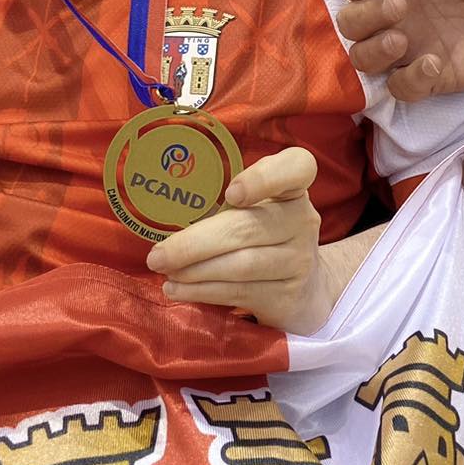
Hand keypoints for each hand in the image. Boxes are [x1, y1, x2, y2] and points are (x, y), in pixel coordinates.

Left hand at [145, 146, 328, 332]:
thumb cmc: (265, 235)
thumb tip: (163, 208)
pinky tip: (178, 289)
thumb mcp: (257, 208)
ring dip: (195, 270)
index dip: (264, 178)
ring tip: (165, 271)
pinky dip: (203, 291)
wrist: (305, 287)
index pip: (296, 168)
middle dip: (194, 244)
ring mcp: (299, 261)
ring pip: (241, 265)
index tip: (231, 193)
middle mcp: (302, 221)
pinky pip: (239, 292)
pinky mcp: (288, 296)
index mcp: (293, 187)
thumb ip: (224, 201)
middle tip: (158, 255)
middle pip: (246, 229)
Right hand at [338, 0, 463, 101]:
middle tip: (401, 6)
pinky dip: (408, 80)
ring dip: (374, 51)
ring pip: (362, 58)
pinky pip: (399, 88)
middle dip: (365, 16)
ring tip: (402, 40)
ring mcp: (408, 48)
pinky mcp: (429, 77)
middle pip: (349, 22)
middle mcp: (393, 15)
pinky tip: (434, 64)